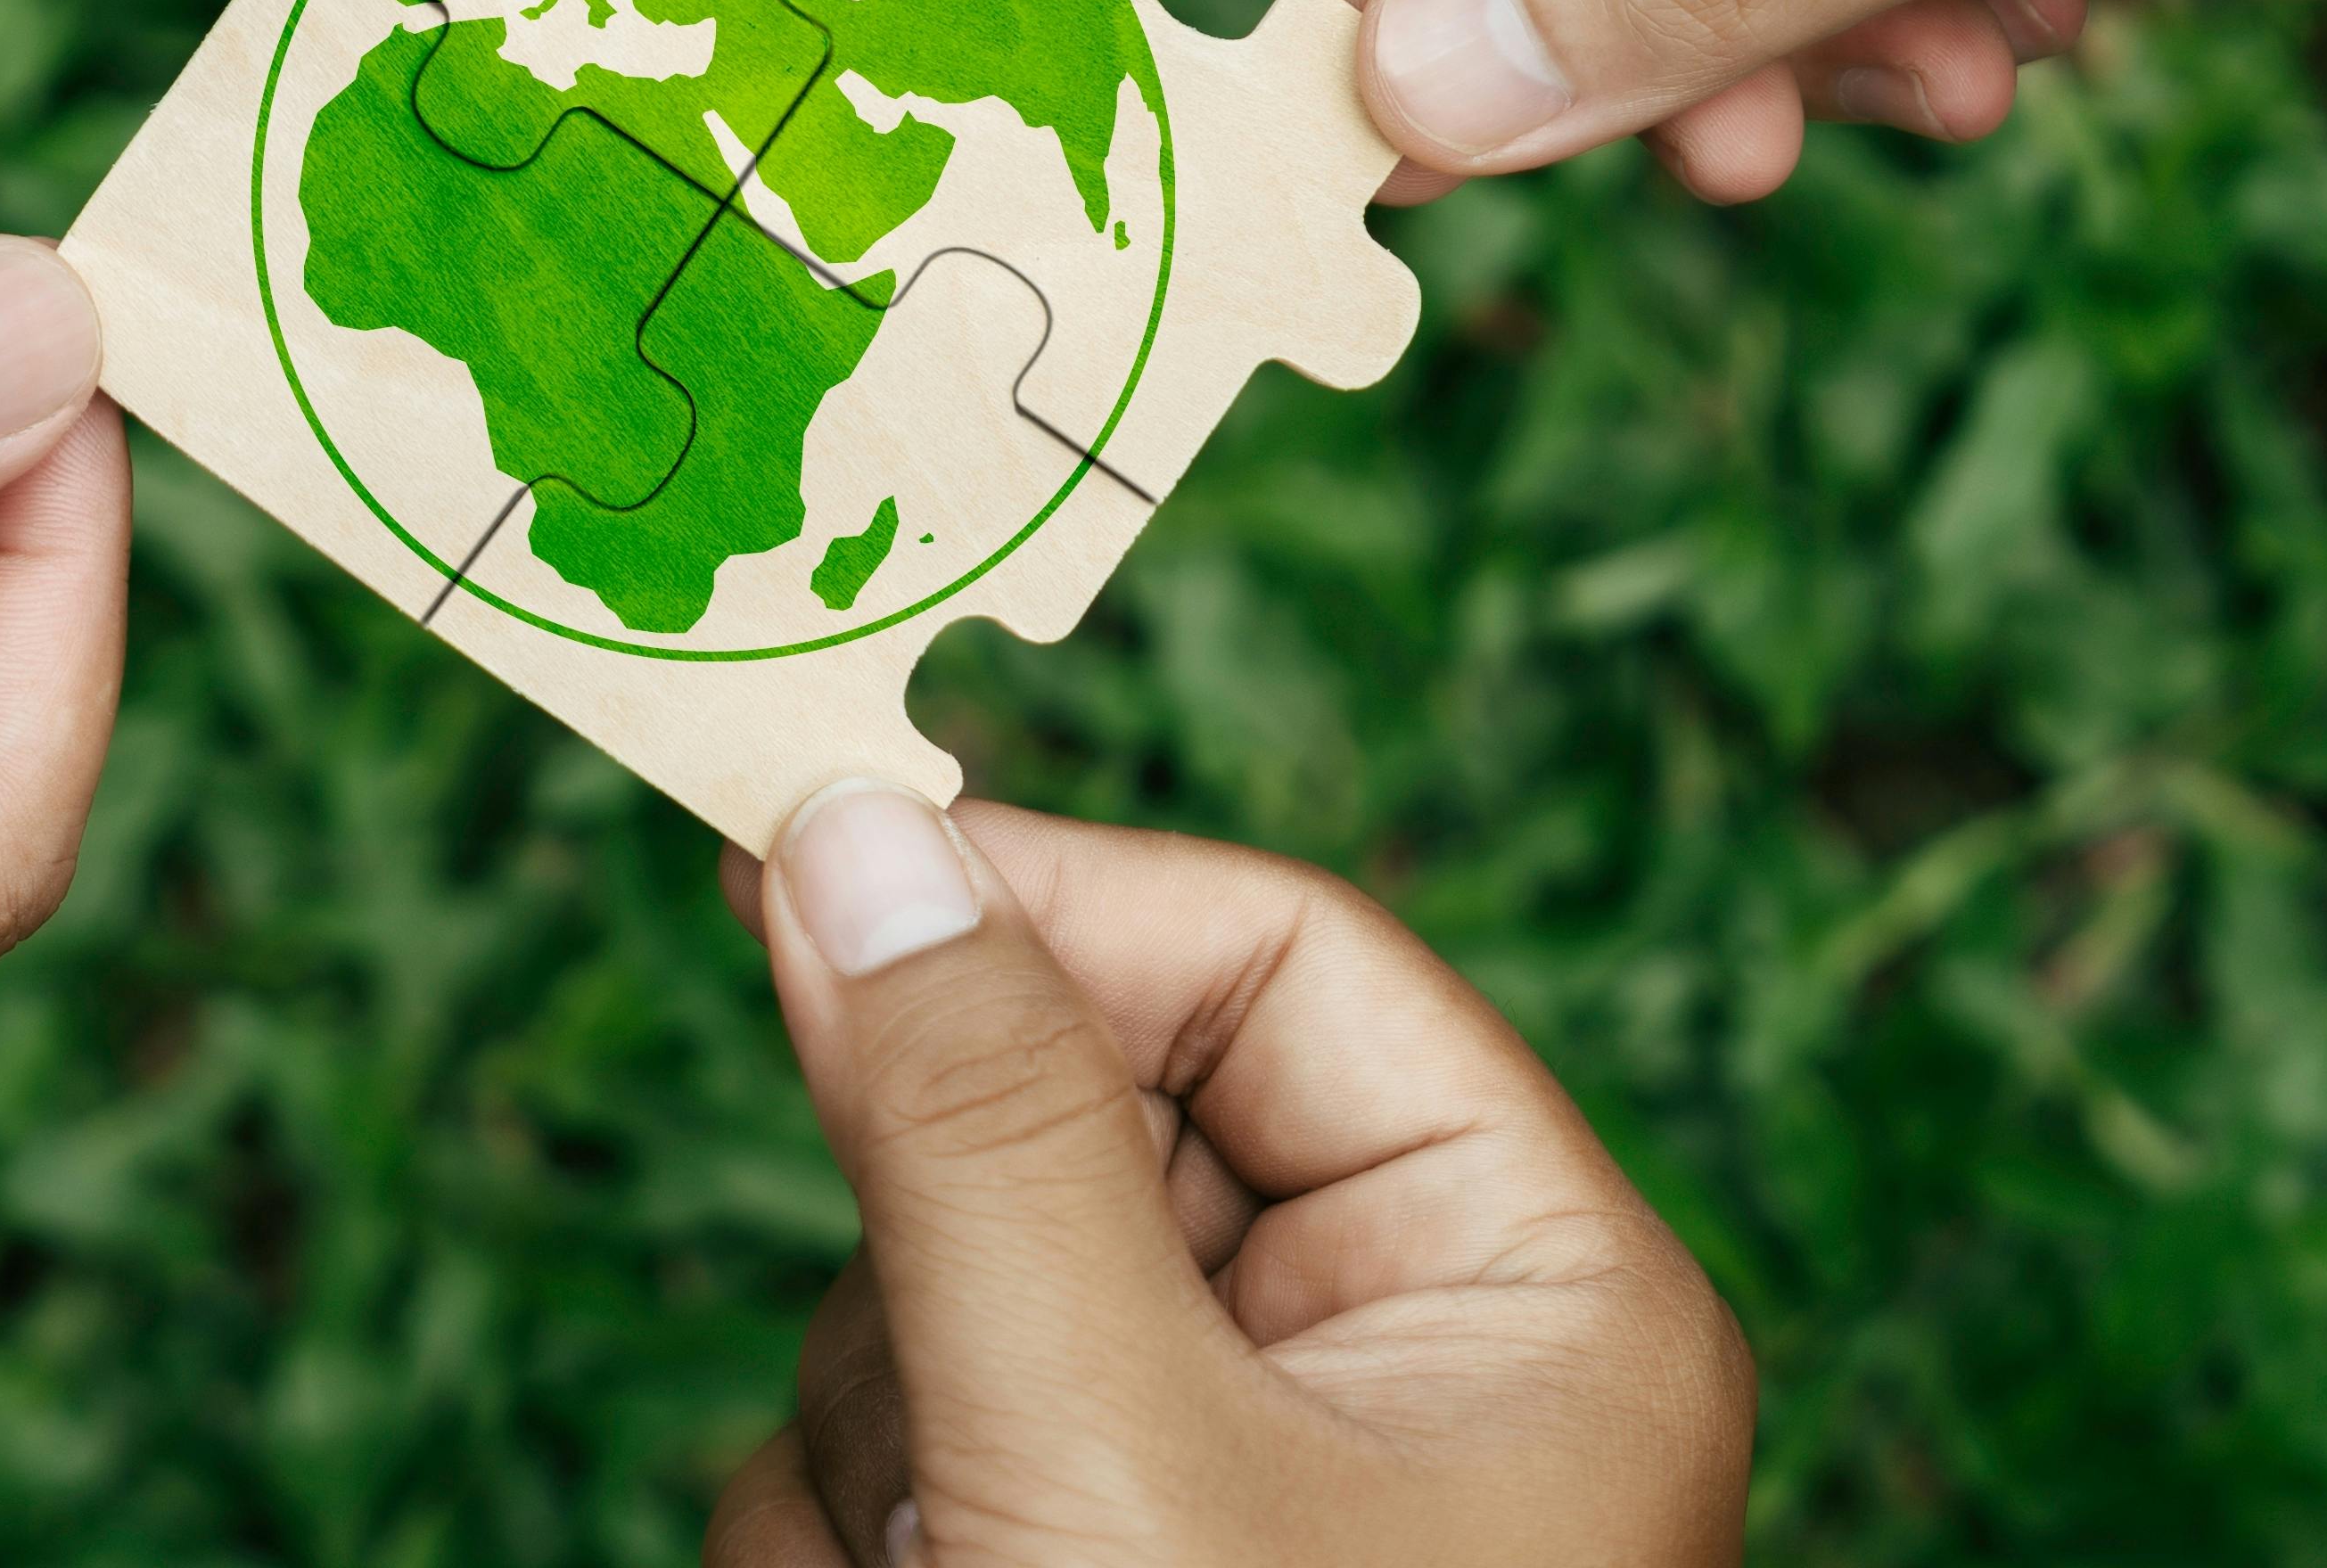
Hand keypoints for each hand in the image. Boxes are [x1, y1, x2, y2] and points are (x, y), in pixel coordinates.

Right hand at [708, 794, 1749, 1566]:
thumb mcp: (1104, 1439)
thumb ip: (981, 1128)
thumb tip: (854, 831)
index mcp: (1532, 1295)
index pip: (1276, 959)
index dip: (1040, 901)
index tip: (794, 855)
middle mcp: (1398, 1372)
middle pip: (1074, 1126)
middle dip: (940, 1271)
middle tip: (951, 1439)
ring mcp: (1232, 1488)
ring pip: (939, 1295)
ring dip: (883, 1443)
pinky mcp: (1082, 1564)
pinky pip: (894, 1446)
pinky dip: (850, 1541)